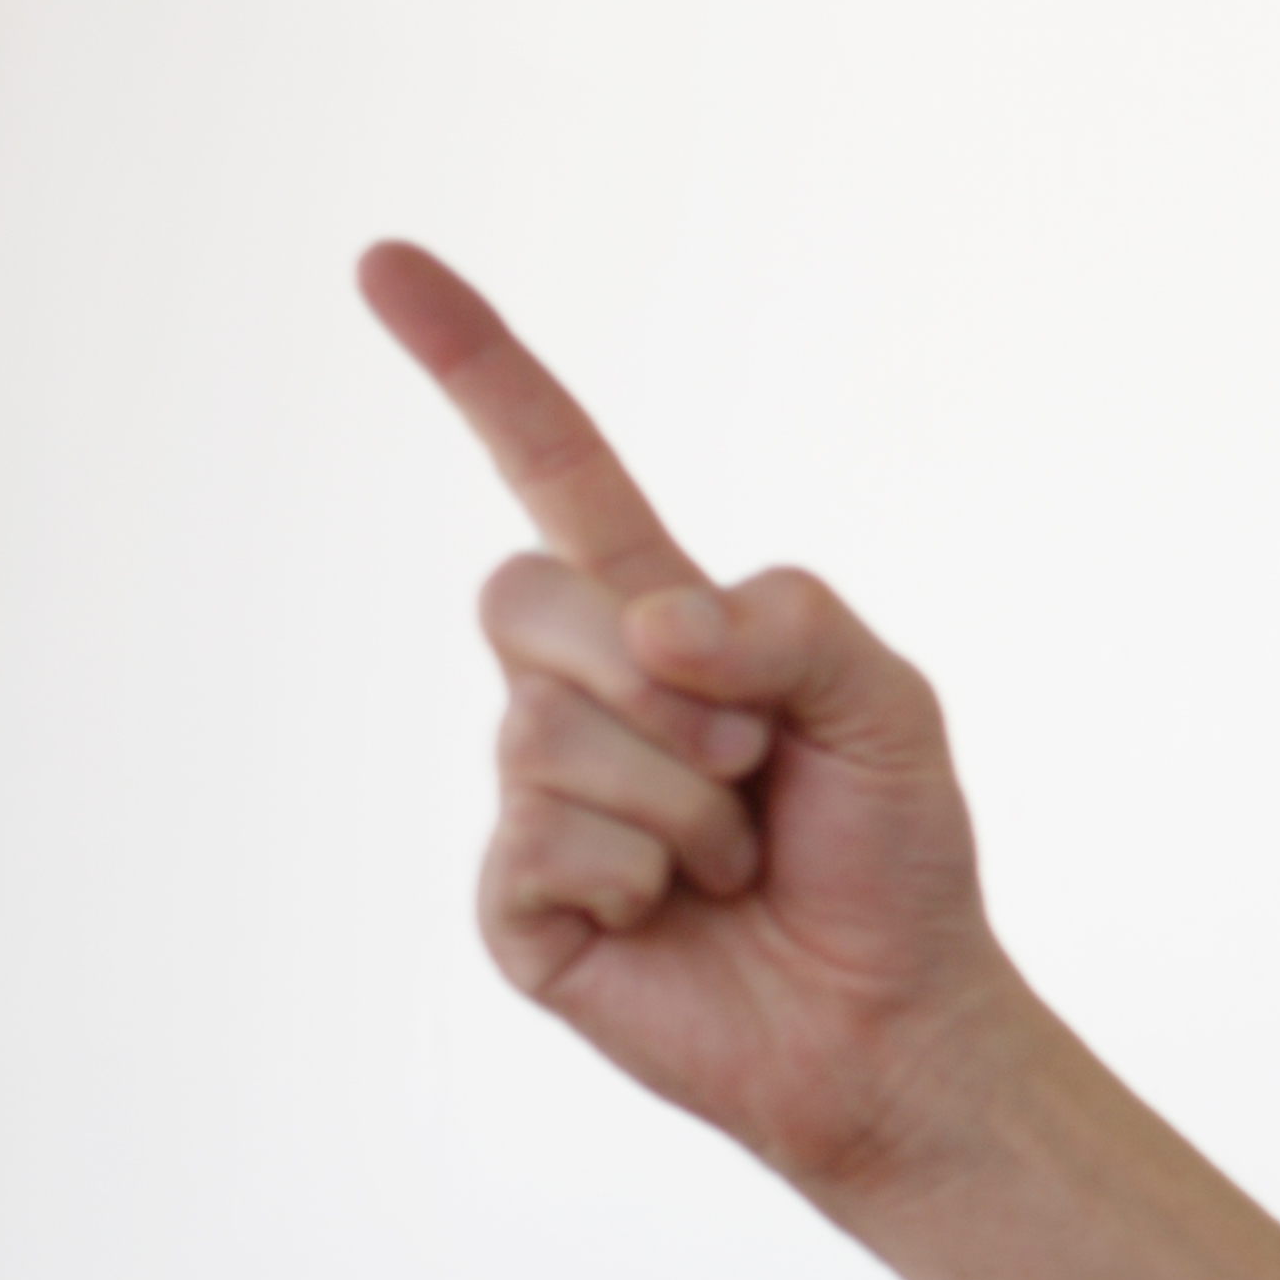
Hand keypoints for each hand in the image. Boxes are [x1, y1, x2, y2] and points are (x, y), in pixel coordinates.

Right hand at [368, 240, 1024, 1196]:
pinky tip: (672, 918)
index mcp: (659, 619)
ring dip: (682, 801)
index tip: (385, 260)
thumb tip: (649, 626)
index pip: (552, 471)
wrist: (894, 1018)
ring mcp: (536, 797)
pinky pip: (541, 843)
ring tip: (737, 857)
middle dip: (661, 679)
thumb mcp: (886, 702)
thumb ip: (788, 622)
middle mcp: (579, 691)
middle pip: (519, 592)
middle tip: (755, 767)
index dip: (475, 369)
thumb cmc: (893, 855)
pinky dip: (639, 877)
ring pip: (544, 730)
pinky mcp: (516, 901)